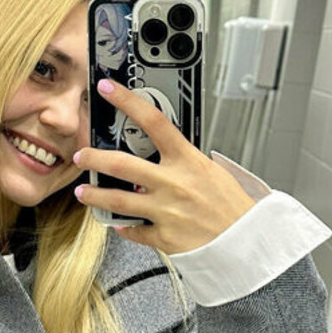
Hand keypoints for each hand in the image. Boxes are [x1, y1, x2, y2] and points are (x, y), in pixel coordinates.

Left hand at [72, 79, 257, 254]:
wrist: (249, 243)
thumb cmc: (234, 208)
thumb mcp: (213, 172)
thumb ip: (185, 162)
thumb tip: (163, 154)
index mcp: (188, 161)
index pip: (154, 122)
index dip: (128, 101)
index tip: (110, 89)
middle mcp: (173, 183)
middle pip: (122, 163)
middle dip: (95, 157)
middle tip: (82, 155)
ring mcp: (166, 211)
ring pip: (118, 200)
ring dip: (96, 194)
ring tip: (84, 191)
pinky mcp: (164, 237)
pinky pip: (134, 231)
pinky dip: (124, 227)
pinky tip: (118, 224)